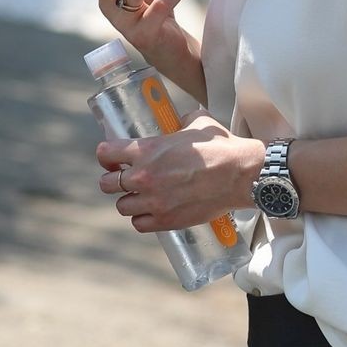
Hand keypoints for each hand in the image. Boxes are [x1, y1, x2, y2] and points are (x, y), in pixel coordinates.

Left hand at [97, 114, 266, 233]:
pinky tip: (152, 211)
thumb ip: (181, 122)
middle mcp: (145, 177)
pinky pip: (139, 224)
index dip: (106, 156)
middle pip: (106, 184)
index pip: (105, 153)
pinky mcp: (167, 220)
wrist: (241, 175)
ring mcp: (155, 201)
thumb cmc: (221, 147)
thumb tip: (179, 122)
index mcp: (147, 150)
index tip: (113, 159)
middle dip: (113, 180)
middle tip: (126, 179)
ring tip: (142, 197)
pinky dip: (142, 219)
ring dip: (129, 201)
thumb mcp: (197, 123)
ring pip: (122, 206)